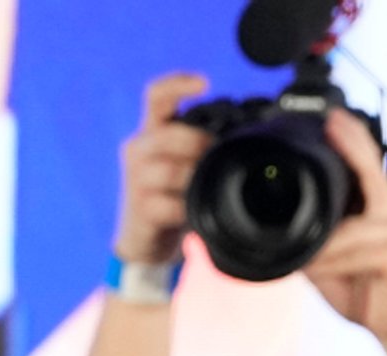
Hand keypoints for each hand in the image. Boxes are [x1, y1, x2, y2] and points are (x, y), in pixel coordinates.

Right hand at [112, 73, 210, 266]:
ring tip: (207, 186)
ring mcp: (136, 180)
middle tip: (217, 156)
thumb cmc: (172, 194)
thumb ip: (203, 144)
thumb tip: (250, 131)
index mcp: (151, 131)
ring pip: (172, 170)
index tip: (204, 83)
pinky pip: (173, 203)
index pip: (156, 96)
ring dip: (196, 178)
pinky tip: (195, 211)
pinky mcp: (142, 208)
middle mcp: (139, 149)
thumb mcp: (184, 162)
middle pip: (170, 134)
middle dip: (200, 144)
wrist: (146, 239)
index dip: (177, 84)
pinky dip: (190, 207)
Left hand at [303, 111, 386, 344]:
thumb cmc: (365, 290)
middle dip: (350, 146)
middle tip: (332, 121)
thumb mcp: (327, 262)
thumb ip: (310, 241)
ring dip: (321, 243)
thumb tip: (277, 231)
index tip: (332, 115)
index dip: (351, 137)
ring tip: (303, 257)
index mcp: (377, 208)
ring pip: (347, 224)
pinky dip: (331, 258)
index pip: (366, 164)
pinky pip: (355, 248)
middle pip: (370, 170)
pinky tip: (316, 264)